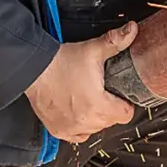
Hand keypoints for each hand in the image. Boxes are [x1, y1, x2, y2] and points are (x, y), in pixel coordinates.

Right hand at [24, 22, 136, 142]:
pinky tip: (78, 111)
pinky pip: (78, 136)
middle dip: (110, 108)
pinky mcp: (58, 131)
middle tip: (103, 92)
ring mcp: (71, 129)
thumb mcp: (93, 49)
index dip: (126, 103)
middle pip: (110, 122)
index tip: (120, 95)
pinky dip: (80, 126)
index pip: (125, 115)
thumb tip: (132, 30)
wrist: (35, 70)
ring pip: (95, 129)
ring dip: (95, 117)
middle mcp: (85, 122)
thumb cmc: (62, 62)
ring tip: (89, 99)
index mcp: (98, 106)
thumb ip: (117, 40)